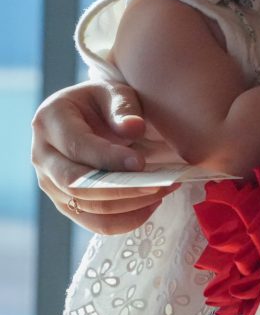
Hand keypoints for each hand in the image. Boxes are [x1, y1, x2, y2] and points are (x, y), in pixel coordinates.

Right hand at [31, 80, 175, 234]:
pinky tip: (151, 205)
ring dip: (127, 205)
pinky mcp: (65, 202)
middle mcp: (42, 155)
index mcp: (50, 120)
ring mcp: (50, 182)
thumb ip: (123, 108)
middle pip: (75, 183)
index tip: (140, 162)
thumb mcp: (115, 92)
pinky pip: (93, 221)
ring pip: (86, 206)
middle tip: (156, 185)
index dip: (107, 158)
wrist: (92, 114)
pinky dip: (124, 219)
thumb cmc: (104, 102)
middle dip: (119, 188)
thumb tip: (133, 128)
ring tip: (161, 192)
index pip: (76, 146)